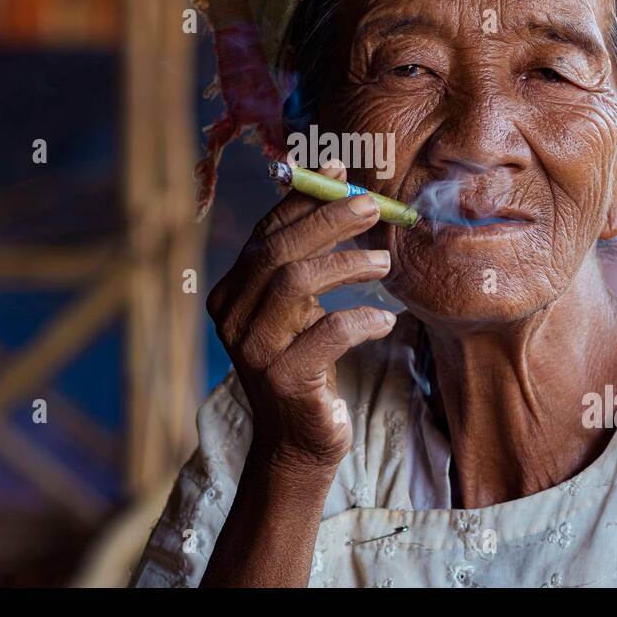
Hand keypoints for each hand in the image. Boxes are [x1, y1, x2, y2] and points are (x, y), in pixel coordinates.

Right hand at [207, 161, 395, 471]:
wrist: (299, 442)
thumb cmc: (308, 363)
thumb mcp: (301, 308)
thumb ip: (307, 255)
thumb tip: (336, 180)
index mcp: (231, 294)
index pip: (265, 234)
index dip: (303, 201)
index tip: (340, 174)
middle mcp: (232, 318)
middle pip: (278, 252)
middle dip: (328, 220)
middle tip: (373, 206)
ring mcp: (253, 351)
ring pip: (295, 283)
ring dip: (347, 264)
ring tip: (385, 263)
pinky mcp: (284, 380)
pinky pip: (328, 332)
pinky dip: (362, 319)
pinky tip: (385, 320)